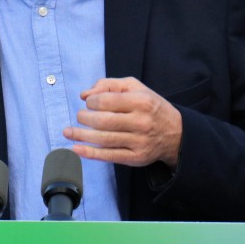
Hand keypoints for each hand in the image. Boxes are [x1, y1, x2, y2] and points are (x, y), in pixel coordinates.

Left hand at [64, 77, 183, 168]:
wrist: (176, 133)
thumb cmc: (151, 107)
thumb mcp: (136, 88)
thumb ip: (109, 85)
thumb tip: (84, 95)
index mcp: (141, 101)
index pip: (107, 101)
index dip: (91, 102)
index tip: (89, 103)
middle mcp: (141, 122)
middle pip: (103, 121)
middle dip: (84, 118)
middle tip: (80, 116)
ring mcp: (139, 142)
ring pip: (104, 139)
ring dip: (81, 136)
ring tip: (68, 131)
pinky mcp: (136, 157)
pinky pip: (109, 156)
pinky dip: (90, 153)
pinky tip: (76, 148)